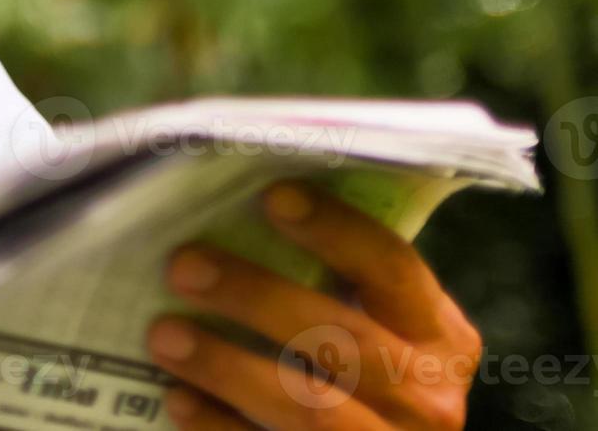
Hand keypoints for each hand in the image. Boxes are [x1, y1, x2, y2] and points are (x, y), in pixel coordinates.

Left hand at [145, 181, 480, 429]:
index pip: (392, 269)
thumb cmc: (363, 375)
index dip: (336, 230)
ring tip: (164, 334)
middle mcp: (427, 396)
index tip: (273, 197)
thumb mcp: (378, 328)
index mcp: (441, 337)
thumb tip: (239, 209)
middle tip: (184, 266)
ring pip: (306, 404)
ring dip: (226, 365)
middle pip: (340, 338)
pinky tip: (177, 397)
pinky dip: (218, 425)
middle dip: (258, 298)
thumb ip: (335, 283)